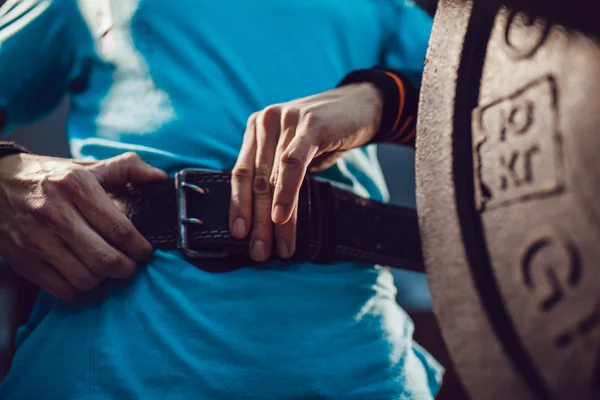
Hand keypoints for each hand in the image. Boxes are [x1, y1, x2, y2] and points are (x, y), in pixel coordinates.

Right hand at [0, 152, 166, 299]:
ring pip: (85, 278)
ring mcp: (36, 239)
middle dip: (127, 269)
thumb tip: (159, 178)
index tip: (146, 252)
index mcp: (76, 186)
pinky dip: (79, 288)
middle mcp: (55, 212)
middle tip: (131, 265)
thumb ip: (127, 168)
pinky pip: (61, 289)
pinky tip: (83, 274)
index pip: (119, 229)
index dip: (140, 248)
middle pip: (105, 259)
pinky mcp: (22, 260)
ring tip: (107, 269)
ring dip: (104, 280)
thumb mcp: (85, 167)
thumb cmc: (48, 176)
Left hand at [229, 82, 382, 260]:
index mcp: (257, 129)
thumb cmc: (327, 133)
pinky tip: (281, 216)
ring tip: (277, 246)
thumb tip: (264, 216)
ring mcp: (287, 121)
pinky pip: (293, 164)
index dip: (237, 205)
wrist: (361, 105)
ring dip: (272, 217)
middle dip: (256, 220)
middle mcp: (266, 122)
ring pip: (273, 177)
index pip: (241, 173)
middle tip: (258, 251)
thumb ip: (277, 171)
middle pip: (256, 180)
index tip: (237, 235)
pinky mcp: (310, 125)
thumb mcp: (295, 150)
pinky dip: (286, 192)